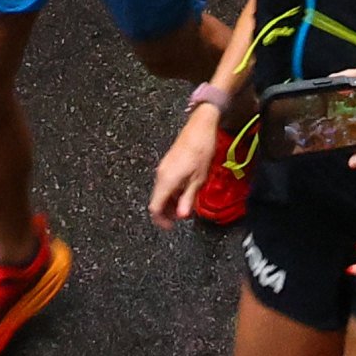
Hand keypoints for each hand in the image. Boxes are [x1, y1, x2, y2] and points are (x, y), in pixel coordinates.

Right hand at [149, 110, 225, 229]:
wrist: (199, 128)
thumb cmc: (201, 151)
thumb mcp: (198, 180)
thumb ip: (187, 199)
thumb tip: (181, 216)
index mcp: (166, 180)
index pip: (154, 207)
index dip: (161, 221)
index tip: (171, 227)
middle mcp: (160, 175)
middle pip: (157, 201)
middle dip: (167, 213)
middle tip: (183, 217)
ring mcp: (163, 168)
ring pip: (161, 192)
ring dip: (171, 202)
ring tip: (187, 205)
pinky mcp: (167, 164)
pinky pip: (165, 183)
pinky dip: (172, 192)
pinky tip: (185, 192)